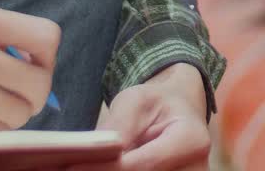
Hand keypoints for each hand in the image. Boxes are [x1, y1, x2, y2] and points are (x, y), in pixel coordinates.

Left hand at [63, 63, 209, 170]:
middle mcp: (196, 170)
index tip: (70, 166)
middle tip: (69, 166)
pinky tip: (98, 168)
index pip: (142, 165)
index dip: (104, 169)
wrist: (178, 112)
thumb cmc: (156, 103)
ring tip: (79, 165)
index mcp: (192, 141)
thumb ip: (117, 127)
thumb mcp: (135, 100)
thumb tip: (91, 152)